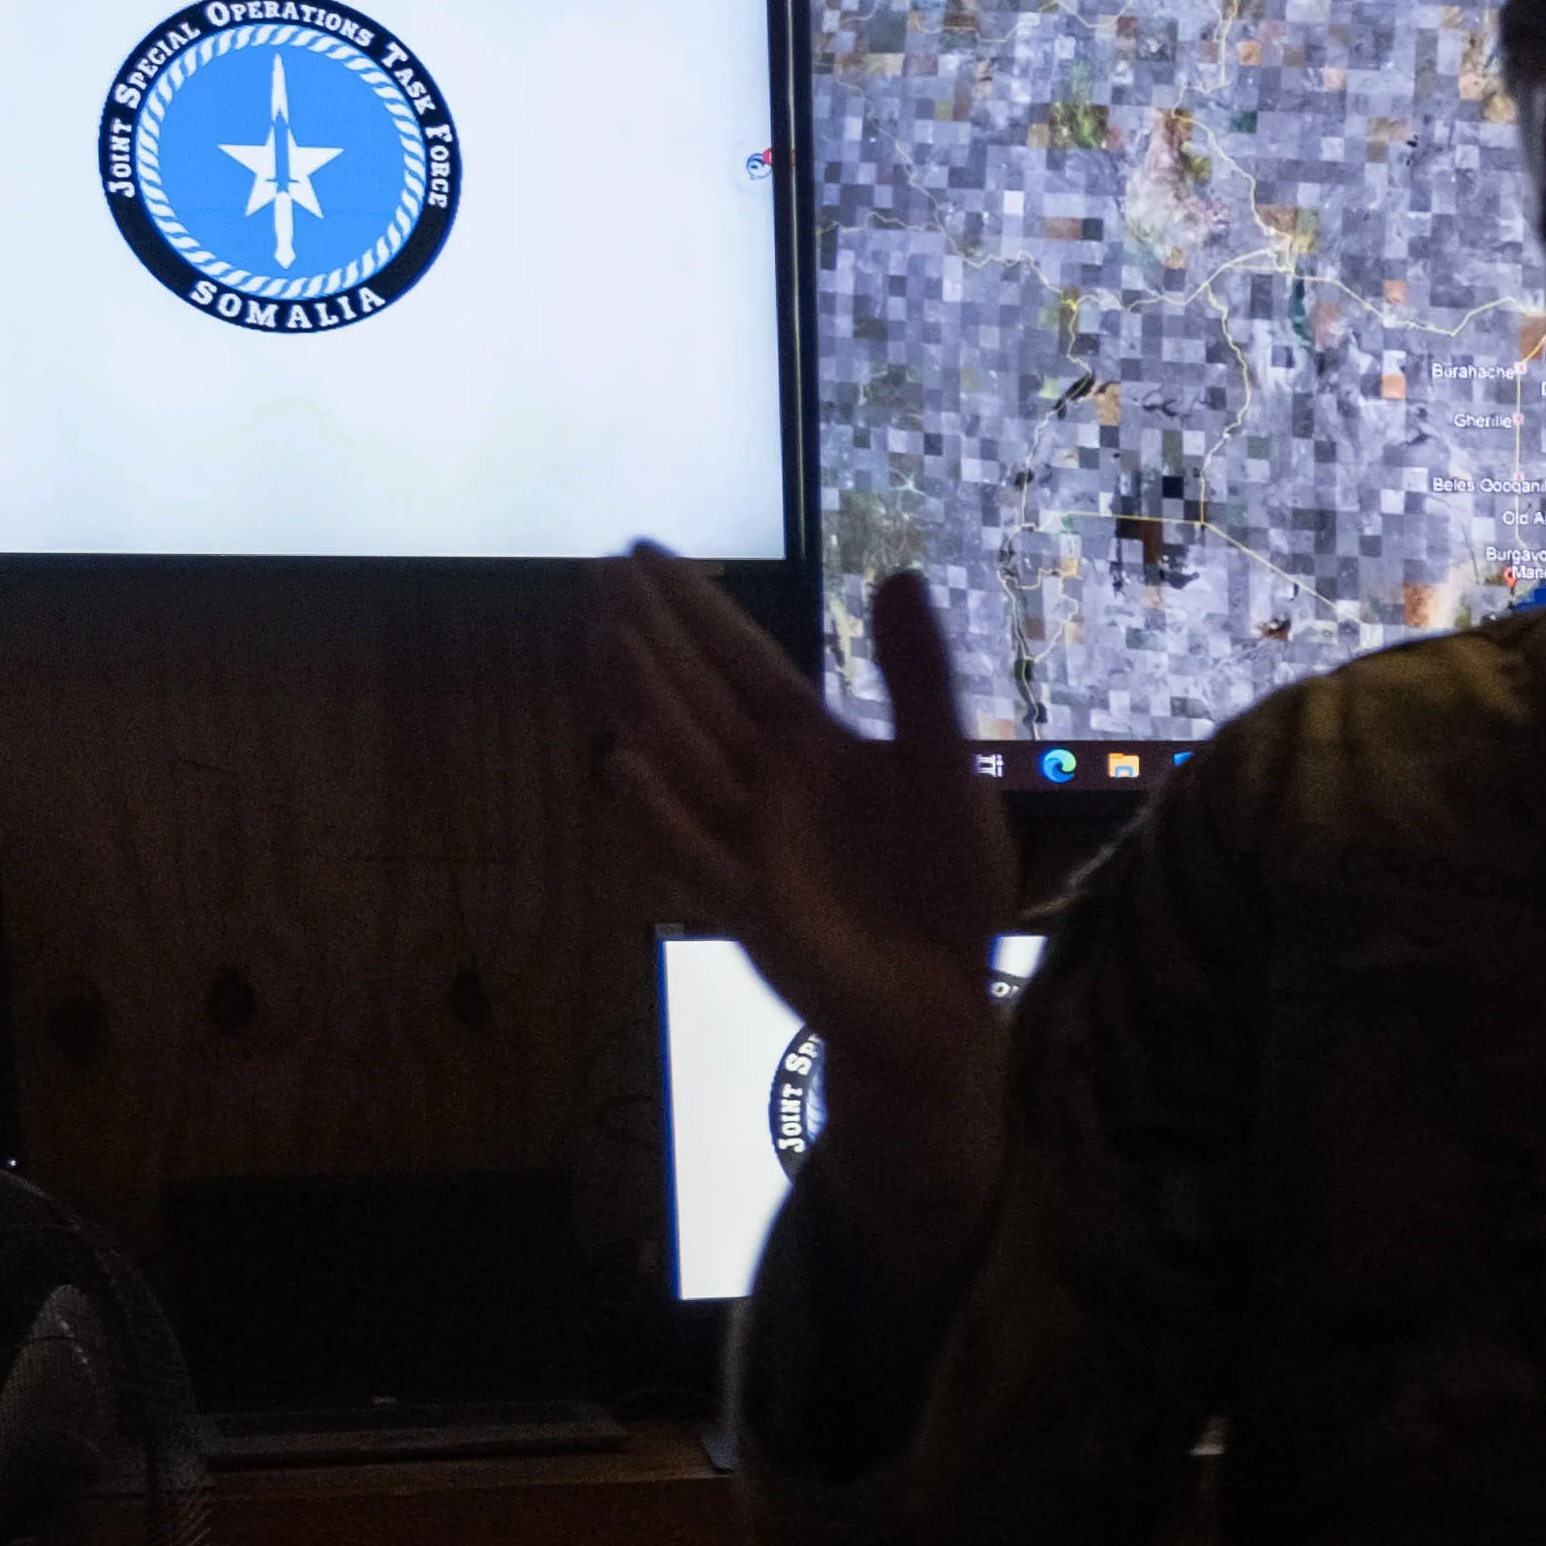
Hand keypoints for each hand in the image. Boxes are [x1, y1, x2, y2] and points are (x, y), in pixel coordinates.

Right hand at [602, 552, 1017, 1284]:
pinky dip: (658, 813)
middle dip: (653, 635)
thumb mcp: (948, 767)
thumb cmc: (944, 881)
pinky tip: (620, 765)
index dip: (696, 607)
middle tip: (598, 568)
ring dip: (643, 701)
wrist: (944, 995)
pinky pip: (695, 853)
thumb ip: (920, 679)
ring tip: (604, 636)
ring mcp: (748, 841)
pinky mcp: (749, 905)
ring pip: (683, 759)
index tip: (640, 550)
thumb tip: (899, 574)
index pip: (743, 661)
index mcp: (812, 745)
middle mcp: (766, 784)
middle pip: (698, 695)